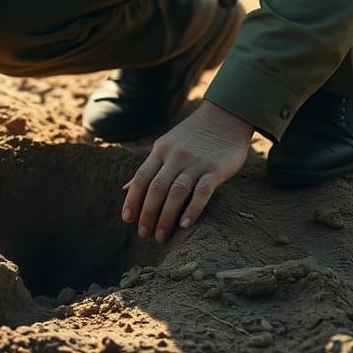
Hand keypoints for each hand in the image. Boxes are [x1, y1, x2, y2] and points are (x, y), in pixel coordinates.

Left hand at [121, 100, 253, 242]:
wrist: (226, 116)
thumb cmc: (193, 135)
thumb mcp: (167, 145)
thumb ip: (149, 167)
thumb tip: (126, 189)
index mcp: (161, 150)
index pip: (141, 177)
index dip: (133, 200)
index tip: (127, 220)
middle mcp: (176, 156)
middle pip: (156, 188)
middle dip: (148, 213)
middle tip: (144, 235)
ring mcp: (196, 162)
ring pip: (176, 192)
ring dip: (166, 217)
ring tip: (161, 236)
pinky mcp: (215, 169)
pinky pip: (202, 191)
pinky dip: (193, 209)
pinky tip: (185, 224)